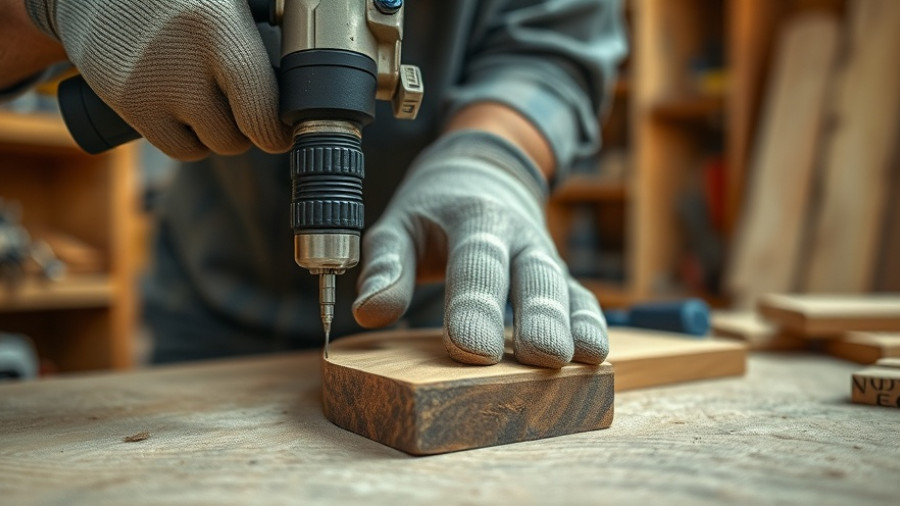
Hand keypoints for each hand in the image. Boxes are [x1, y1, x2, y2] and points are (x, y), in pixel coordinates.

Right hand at [25, 0, 290, 158]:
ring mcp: (146, 84)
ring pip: (205, 147)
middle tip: (247, 106)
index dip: (278, 130)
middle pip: (234, 136)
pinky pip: (174, 148)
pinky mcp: (122, 98)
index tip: (285, 128)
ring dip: (217, 135)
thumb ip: (268, 30)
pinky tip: (189, 114)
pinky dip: (187, 140)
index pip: (261, 110)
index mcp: (220, 27)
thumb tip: (309, 74)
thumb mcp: (234, 1)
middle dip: (248, 128)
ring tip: (214, 103)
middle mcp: (181, 61)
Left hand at [353, 131, 608, 367]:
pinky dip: (591, 322)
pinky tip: (597, 355)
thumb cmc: (434, 207)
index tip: (471, 349)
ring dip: (575, 322)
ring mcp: (542, 254)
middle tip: (544, 356)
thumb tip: (370, 312)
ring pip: (565, 285)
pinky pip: (580, 296)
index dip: (474, 305)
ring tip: (585, 359)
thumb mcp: (399, 224)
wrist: (482, 171)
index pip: (474, 262)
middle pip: (533, 273)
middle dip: (540, 315)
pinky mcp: (558, 275)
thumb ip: (387, 267)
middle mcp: (517, 234)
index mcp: (473, 216)